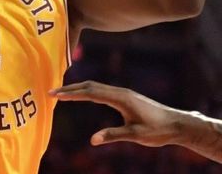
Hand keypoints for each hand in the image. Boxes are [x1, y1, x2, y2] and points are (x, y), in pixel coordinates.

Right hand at [51, 80, 180, 146]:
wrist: (177, 123)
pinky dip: (87, 90)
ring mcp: (121, 92)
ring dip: (77, 88)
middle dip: (69, 89)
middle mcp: (119, 91)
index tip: (55, 95)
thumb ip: (113, 135)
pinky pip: (100, 90)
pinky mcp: (124, 96)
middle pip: (89, 86)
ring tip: (62, 93)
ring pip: (94, 86)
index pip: (89, 93)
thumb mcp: (136, 135)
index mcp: (119, 98)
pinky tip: (83, 95)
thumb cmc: (157, 130)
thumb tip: (92, 141)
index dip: (71, 94)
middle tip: (50, 93)